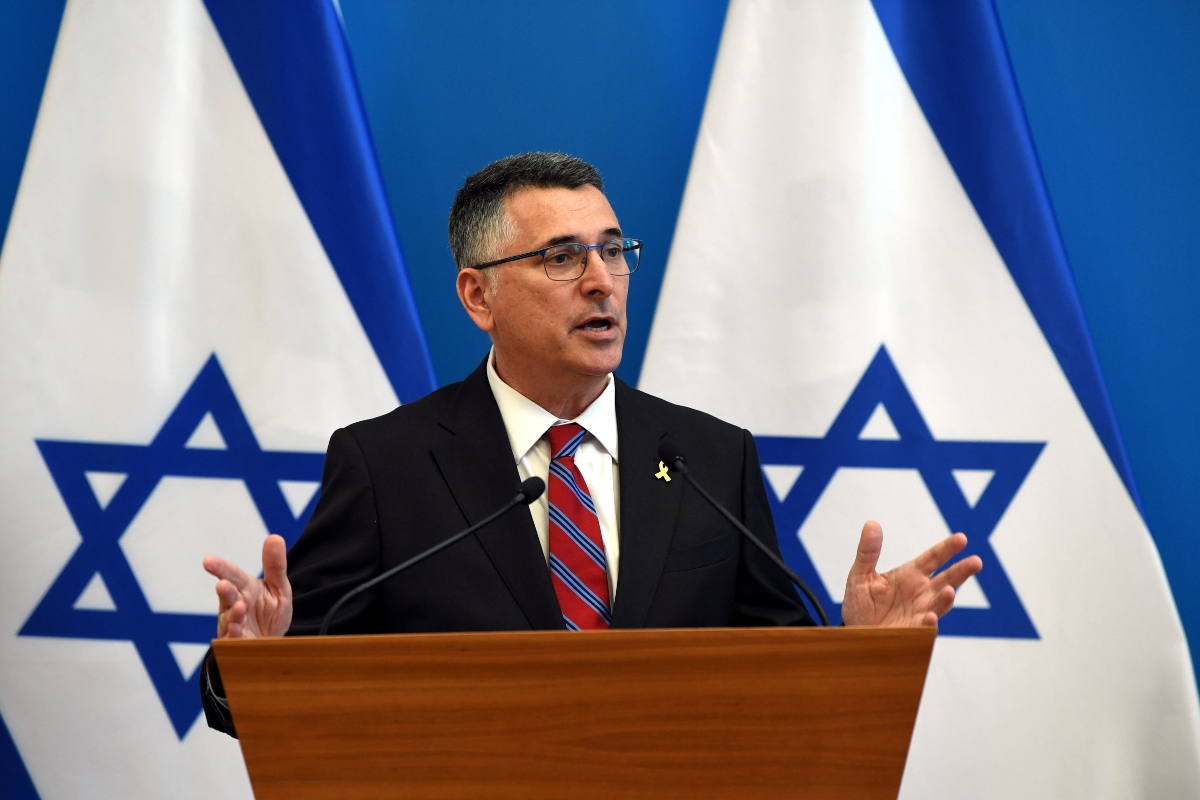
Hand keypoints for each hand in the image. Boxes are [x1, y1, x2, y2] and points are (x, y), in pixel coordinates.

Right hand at [202, 534, 291, 638]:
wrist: (272, 644)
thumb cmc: (271, 613)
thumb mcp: (278, 588)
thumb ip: (275, 566)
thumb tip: (275, 537)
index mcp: (245, 588)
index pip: (232, 576)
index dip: (221, 568)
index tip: (208, 561)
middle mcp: (235, 605)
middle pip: (228, 596)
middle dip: (225, 590)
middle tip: (222, 584)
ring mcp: (234, 624)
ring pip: (229, 618)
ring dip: (234, 613)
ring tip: (240, 607)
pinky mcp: (237, 644)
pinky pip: (234, 640)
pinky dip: (235, 635)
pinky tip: (238, 629)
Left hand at [841, 521, 981, 627]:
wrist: (855, 634)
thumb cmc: (860, 603)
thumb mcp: (860, 575)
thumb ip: (867, 552)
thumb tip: (872, 523)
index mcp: (910, 575)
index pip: (933, 558)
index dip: (947, 549)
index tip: (962, 538)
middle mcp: (921, 593)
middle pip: (947, 579)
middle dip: (961, 571)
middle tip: (976, 561)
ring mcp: (920, 612)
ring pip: (939, 604)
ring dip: (946, 598)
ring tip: (949, 590)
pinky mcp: (913, 632)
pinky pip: (923, 628)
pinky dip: (928, 623)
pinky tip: (929, 618)